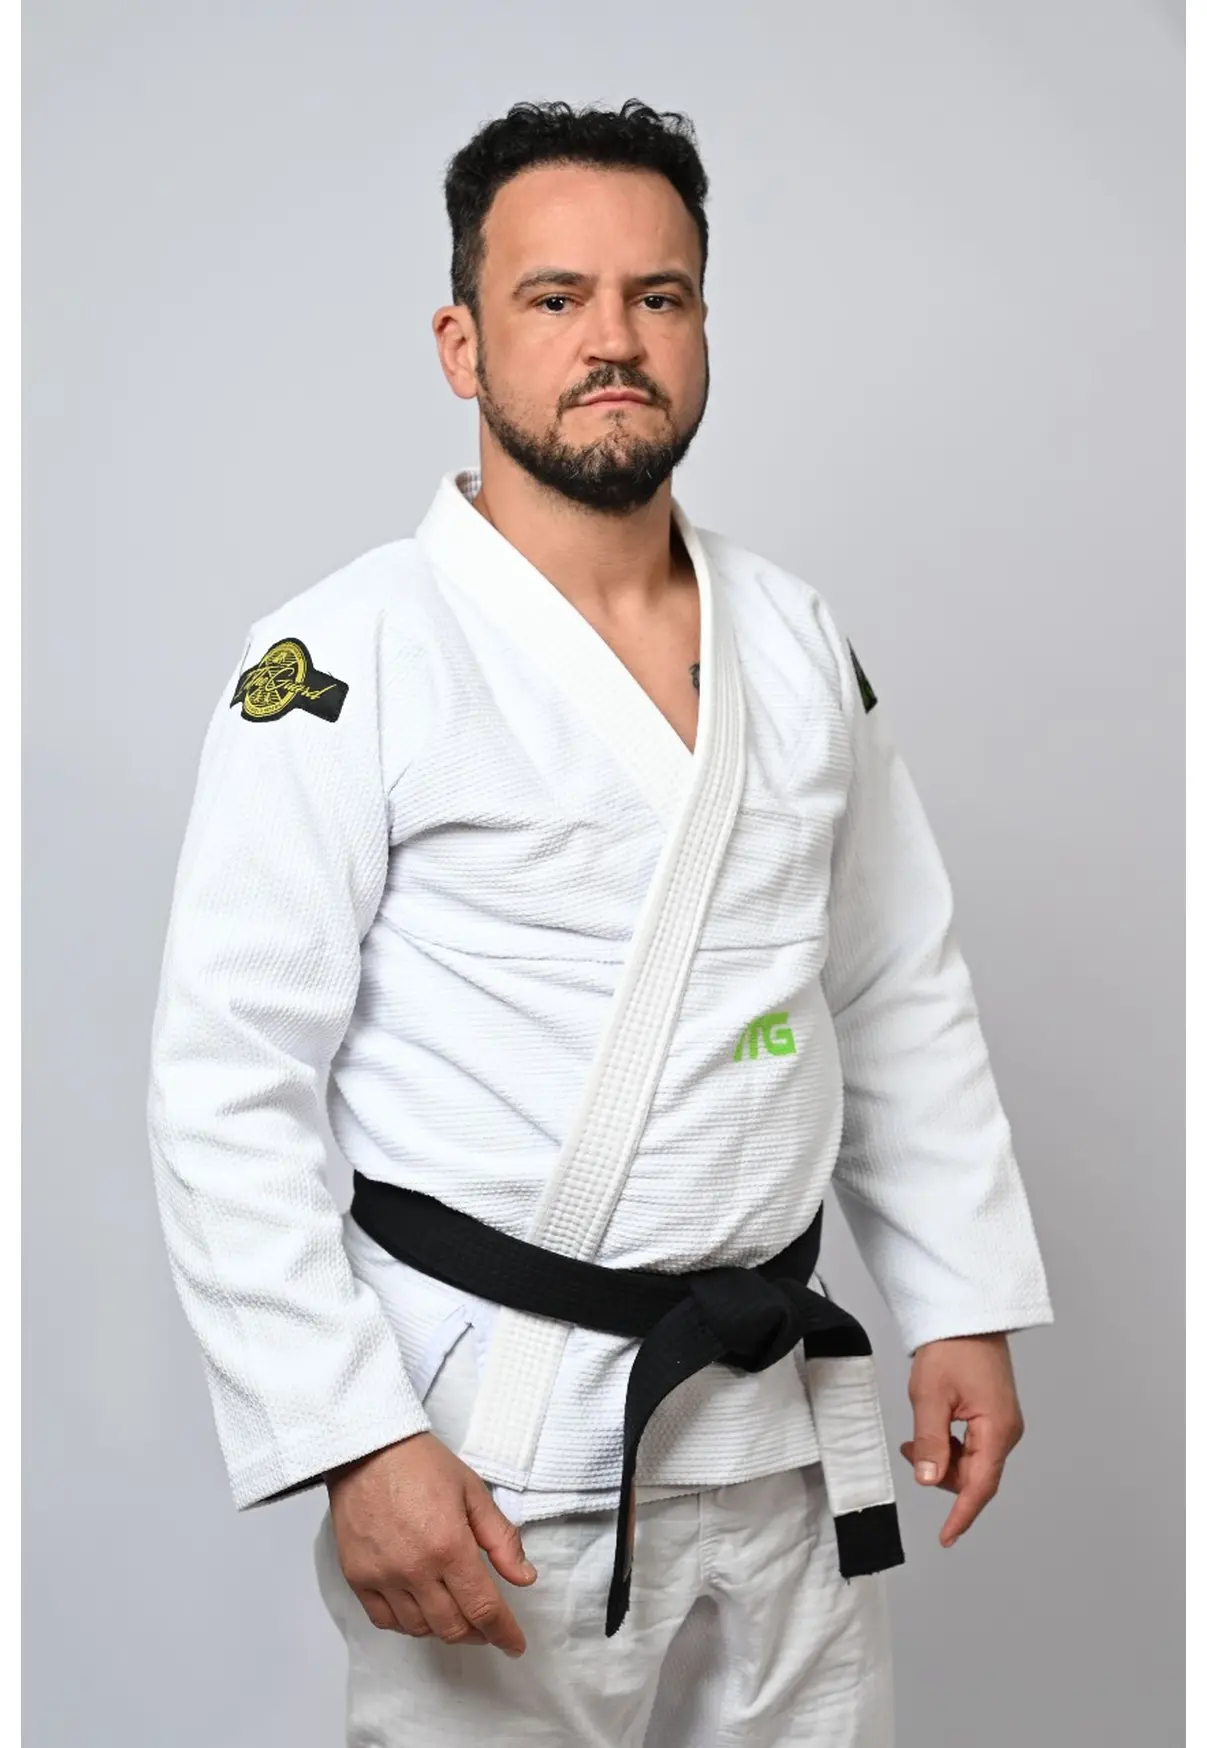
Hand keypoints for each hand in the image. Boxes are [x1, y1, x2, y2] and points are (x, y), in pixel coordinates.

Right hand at [325, 1432, 537, 1654]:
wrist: (367, 1449)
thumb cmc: (421, 1464)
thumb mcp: (473, 1492)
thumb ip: (501, 1539)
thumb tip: (524, 1578)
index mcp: (449, 1546)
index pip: (483, 1608)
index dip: (504, 1633)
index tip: (515, 1644)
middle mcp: (415, 1569)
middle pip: (452, 1627)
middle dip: (477, 1634)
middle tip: (488, 1627)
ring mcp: (383, 1576)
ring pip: (419, 1629)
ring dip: (444, 1629)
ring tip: (456, 1614)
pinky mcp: (357, 1577)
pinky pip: (385, 1620)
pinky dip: (407, 1624)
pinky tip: (420, 1610)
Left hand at [899, 1332, 1024, 1549]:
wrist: (966, 1314)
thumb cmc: (952, 1348)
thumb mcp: (930, 1397)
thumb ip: (931, 1442)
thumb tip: (929, 1480)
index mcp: (997, 1430)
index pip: (980, 1486)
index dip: (962, 1514)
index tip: (946, 1536)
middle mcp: (1007, 1431)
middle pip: (975, 1476)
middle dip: (942, 1475)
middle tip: (912, 1452)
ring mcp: (1002, 1423)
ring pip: (972, 1462)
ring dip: (943, 1459)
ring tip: (917, 1438)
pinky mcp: (994, 1414)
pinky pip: (973, 1445)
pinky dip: (950, 1446)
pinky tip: (932, 1430)